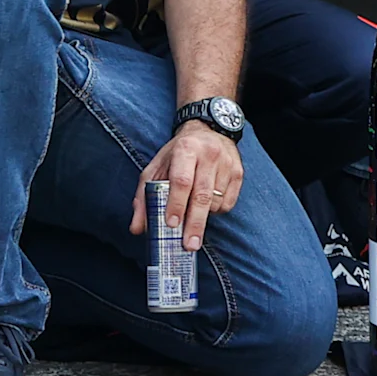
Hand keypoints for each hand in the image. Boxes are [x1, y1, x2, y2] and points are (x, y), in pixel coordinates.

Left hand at [133, 122, 244, 254]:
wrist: (208, 130)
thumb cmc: (178, 153)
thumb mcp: (156, 168)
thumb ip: (144, 197)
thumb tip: (137, 228)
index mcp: (185, 149)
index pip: (181, 180)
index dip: (176, 204)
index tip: (171, 224)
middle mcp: (209, 154)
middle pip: (202, 195)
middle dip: (194, 223)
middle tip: (189, 245)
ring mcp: (227, 163)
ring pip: (216, 201)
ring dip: (203, 216)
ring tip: (193, 213)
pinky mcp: (239, 172)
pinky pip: (229, 203)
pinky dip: (216, 210)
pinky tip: (208, 204)